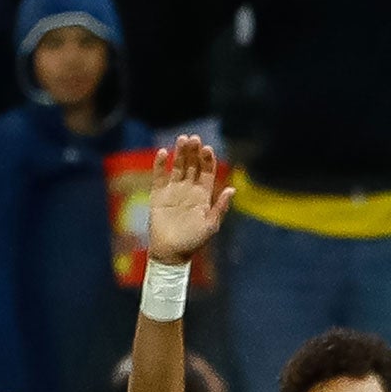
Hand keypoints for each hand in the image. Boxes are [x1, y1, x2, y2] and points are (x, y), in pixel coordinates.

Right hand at [146, 135, 233, 265]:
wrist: (171, 253)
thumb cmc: (193, 241)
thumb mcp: (211, 225)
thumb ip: (220, 207)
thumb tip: (232, 189)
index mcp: (203, 195)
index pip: (207, 172)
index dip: (207, 160)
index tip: (207, 149)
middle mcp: (189, 189)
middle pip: (192, 165)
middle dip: (193, 152)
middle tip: (194, 139)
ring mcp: (173, 190)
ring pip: (177, 166)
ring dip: (179, 153)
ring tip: (182, 139)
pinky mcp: (158, 194)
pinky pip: (159, 176)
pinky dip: (160, 164)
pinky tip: (163, 152)